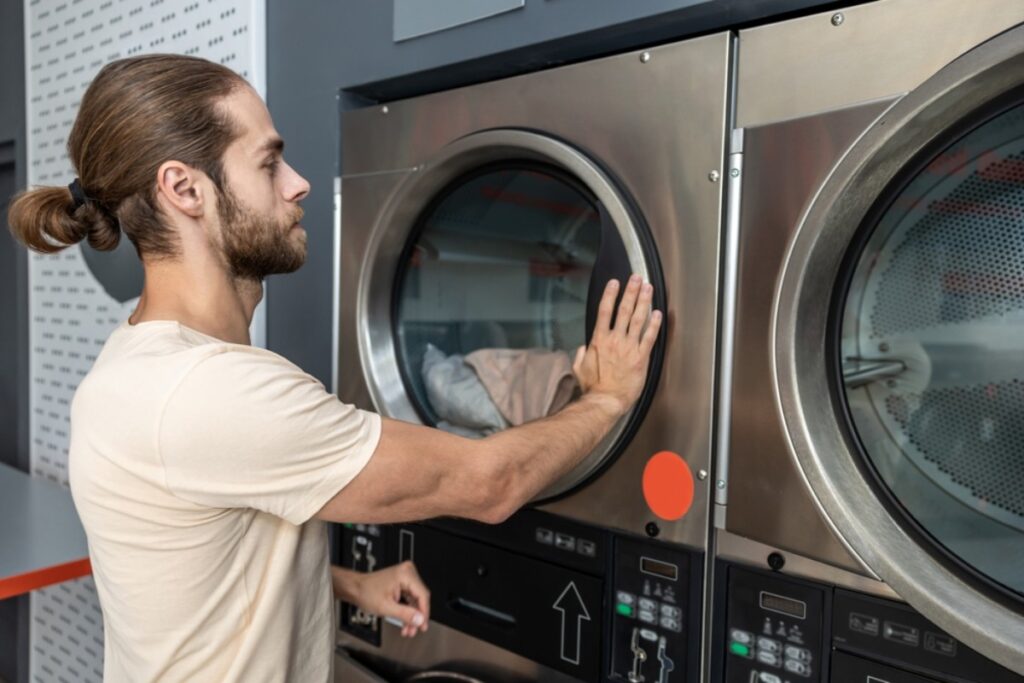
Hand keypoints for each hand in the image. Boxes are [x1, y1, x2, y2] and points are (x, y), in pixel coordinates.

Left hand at [342, 561, 430, 637]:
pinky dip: (407, 611)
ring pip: (415, 600)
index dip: (424, 613)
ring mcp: (405, 577)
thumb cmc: (365, 591)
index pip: (423, 595)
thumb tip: (420, 620)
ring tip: (408, 629)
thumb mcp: (386, 607)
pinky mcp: (403, 583)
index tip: (423, 625)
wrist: (355, 588)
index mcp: (405, 574)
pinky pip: (410, 598)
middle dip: (416, 617)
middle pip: (419, 598)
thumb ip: (405, 614)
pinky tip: (405, 622)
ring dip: (411, 616)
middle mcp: (407, 573)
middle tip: (414, 630)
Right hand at [573, 274, 661, 414]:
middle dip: (631, 292)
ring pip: (638, 319)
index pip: (604, 311)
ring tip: (648, 289)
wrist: (605, 400)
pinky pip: (649, 337)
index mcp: (599, 340)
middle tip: (636, 278)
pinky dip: (654, 324)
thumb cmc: (592, 387)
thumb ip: (581, 354)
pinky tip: (657, 313)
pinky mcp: (641, 358)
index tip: (615, 283)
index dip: (610, 295)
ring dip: (643, 301)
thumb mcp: (579, 368)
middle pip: (624, 310)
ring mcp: (629, 348)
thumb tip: (583, 348)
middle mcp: (615, 340)